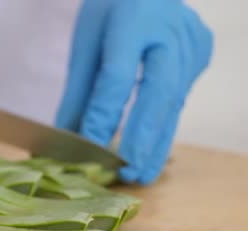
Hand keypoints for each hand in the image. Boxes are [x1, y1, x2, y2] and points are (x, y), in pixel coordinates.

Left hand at [55, 0, 212, 183]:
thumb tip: (67, 138)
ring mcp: (192, 42)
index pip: (117, 75)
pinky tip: (151, 155)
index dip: (103, 115)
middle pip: (158, 91)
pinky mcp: (201, 54)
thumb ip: (79, 91)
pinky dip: (164, 128)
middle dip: (141, 137)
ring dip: (156, 143)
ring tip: (140, 176)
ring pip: (174, 101)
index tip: (89, 148)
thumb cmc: (110, 11)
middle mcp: (170, 31)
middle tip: (127, 172)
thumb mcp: (86, 43)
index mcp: (133, 20)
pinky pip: (181, 98)